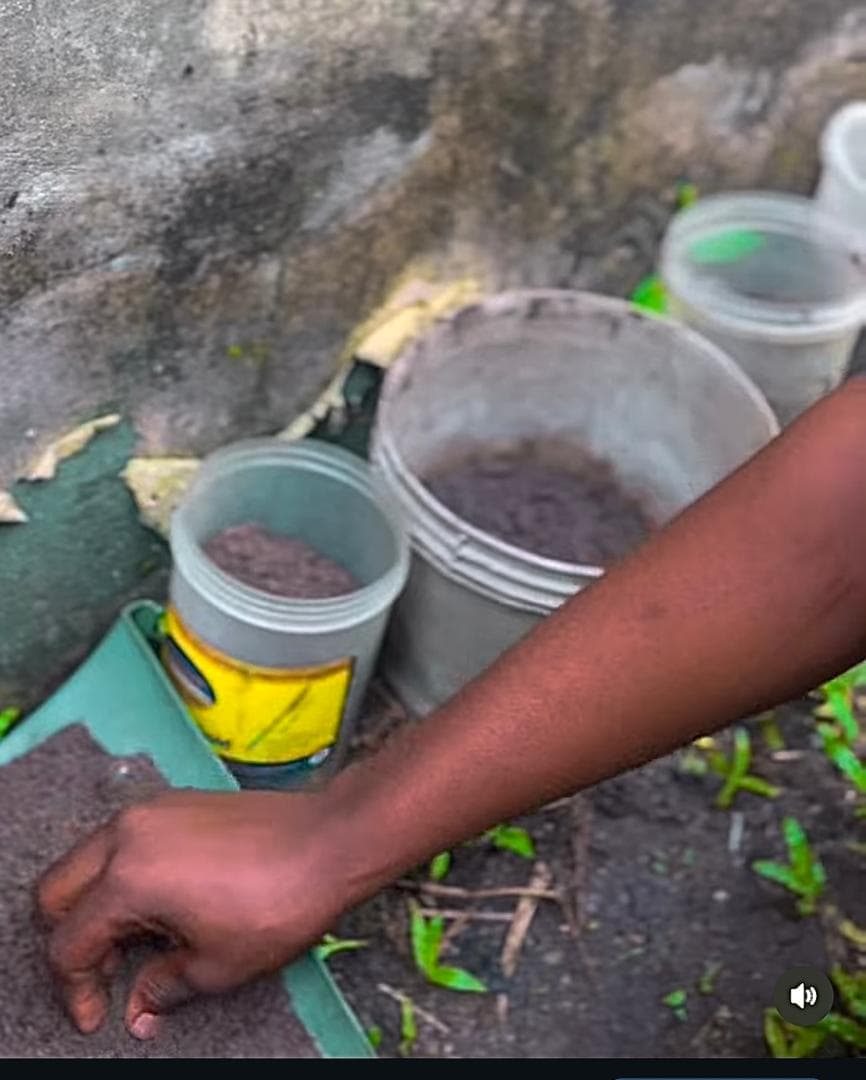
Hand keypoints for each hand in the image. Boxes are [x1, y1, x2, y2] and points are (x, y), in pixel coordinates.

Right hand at [37, 789, 348, 1039]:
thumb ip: (162, 988)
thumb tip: (140, 1006)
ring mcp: (152, 810)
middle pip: (58, 892)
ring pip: (88, 861)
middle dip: (72, 940)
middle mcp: (129, 834)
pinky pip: (123, 839)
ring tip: (138, 943)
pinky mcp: (175, 802)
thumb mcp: (217, 965)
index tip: (96, 1014)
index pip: (68, 942)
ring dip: (97, 905)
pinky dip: (124, 874)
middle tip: (108, 976)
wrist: (330, 840)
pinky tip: (162, 904)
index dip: (76, 990)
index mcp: (130, 877)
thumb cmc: (281, 898)